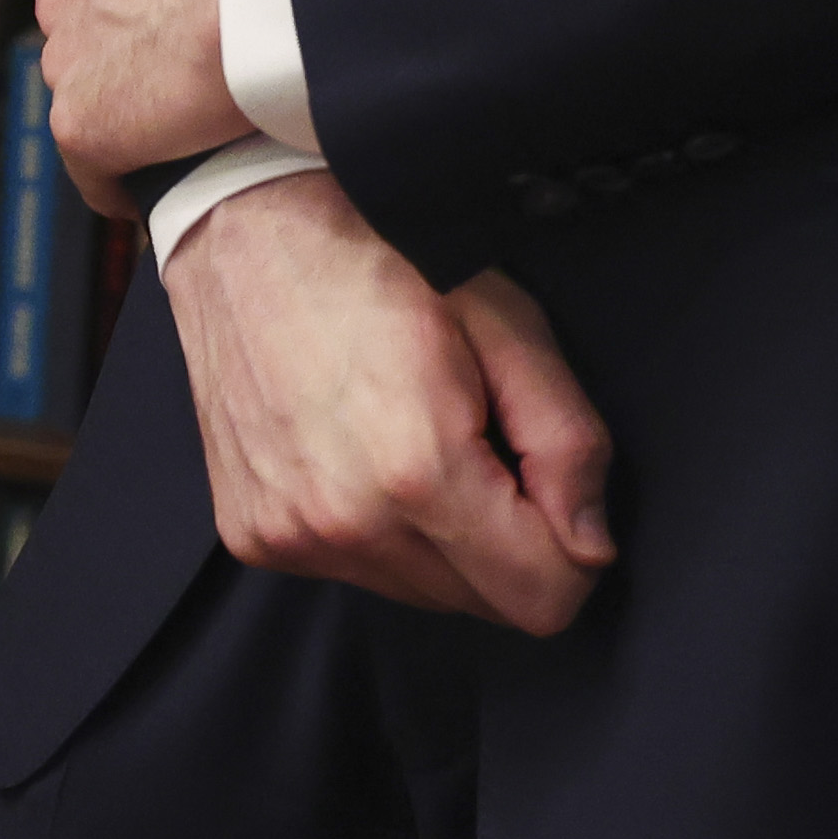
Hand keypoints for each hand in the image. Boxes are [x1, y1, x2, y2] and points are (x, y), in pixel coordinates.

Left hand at [41, 0, 355, 214]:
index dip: (152, 11)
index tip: (199, 35)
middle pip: (91, 41)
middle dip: (135, 68)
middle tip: (205, 96)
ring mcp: (66, 60)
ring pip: (92, 102)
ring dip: (133, 126)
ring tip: (197, 143)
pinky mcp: (80, 126)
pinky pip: (91, 172)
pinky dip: (122, 184)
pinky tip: (164, 188)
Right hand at [173, 169, 616, 633]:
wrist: (246, 231)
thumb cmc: (382, 262)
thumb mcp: (509, 327)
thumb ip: (569, 443)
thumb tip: (591, 546)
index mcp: (418, 473)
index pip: (542, 600)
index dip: (570, 549)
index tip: (545, 482)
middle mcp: (344, 523)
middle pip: (483, 607)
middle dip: (504, 543)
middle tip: (477, 446)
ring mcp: (288, 534)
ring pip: (420, 595)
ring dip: (438, 540)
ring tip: (409, 443)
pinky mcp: (252, 535)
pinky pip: (352, 572)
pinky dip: (374, 530)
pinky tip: (355, 454)